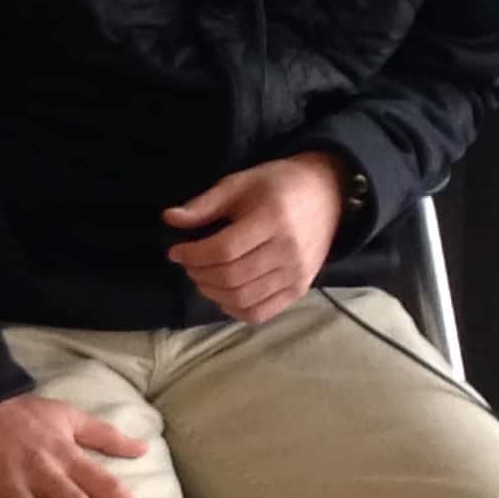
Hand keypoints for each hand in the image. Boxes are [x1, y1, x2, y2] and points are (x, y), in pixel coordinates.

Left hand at [162, 155, 348, 325]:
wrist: (328, 195)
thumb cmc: (279, 186)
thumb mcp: (240, 184)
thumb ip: (205, 204)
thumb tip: (170, 219)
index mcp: (273, 219)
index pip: (224, 250)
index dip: (193, 255)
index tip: (176, 251)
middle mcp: (288, 252)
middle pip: (231, 277)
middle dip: (199, 274)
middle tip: (188, 264)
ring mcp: (297, 275)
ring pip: (242, 299)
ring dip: (212, 293)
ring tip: (203, 277)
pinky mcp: (300, 290)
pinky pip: (260, 313)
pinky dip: (235, 310)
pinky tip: (223, 295)